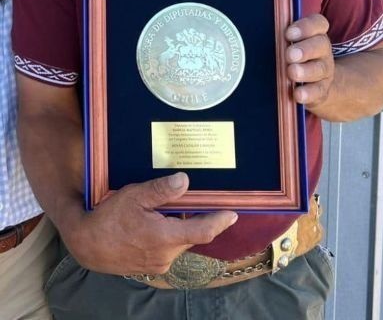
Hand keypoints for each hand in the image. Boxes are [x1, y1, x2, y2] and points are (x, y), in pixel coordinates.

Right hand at [68, 173, 237, 274]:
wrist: (84, 245)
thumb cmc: (107, 218)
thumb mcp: (134, 196)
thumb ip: (161, 190)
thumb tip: (185, 180)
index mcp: (166, 238)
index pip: (205, 231)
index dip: (222, 221)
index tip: (233, 212)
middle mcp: (166, 255)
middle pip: (193, 235)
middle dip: (196, 219)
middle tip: (193, 203)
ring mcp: (158, 264)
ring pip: (180, 242)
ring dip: (180, 228)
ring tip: (165, 213)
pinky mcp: (150, 267)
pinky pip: (168, 250)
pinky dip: (168, 237)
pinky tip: (156, 225)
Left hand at [286, 14, 334, 106]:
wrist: (316, 84)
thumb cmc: (296, 59)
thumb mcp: (291, 45)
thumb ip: (280, 38)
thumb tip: (258, 32)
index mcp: (316, 35)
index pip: (318, 24)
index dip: (306, 27)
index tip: (288, 33)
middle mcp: (322, 51)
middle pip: (321, 45)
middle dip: (305, 49)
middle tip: (290, 54)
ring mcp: (324, 71)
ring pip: (320, 68)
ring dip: (306, 70)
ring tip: (292, 72)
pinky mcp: (322, 90)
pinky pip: (318, 91)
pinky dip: (308, 93)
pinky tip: (298, 94)